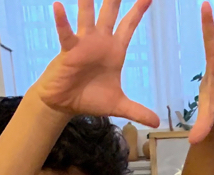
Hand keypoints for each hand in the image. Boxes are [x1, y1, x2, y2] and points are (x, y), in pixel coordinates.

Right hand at [33, 0, 159, 126]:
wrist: (65, 104)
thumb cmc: (90, 99)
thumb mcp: (118, 105)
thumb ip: (137, 111)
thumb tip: (156, 123)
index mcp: (115, 50)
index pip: (129, 25)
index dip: (138, 10)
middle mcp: (100, 42)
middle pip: (110, 13)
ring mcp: (84, 44)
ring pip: (87, 16)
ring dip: (87, 1)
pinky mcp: (69, 51)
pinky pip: (66, 34)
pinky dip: (62, 21)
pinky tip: (58, 6)